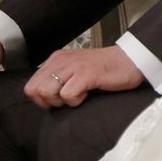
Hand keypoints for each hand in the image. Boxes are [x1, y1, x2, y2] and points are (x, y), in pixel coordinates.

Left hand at [24, 46, 143, 108]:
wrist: (130, 61)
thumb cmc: (103, 70)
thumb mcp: (74, 71)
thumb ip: (58, 79)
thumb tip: (43, 98)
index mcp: (57, 59)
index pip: (30, 86)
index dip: (41, 99)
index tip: (59, 99)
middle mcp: (62, 60)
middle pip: (35, 90)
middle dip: (49, 101)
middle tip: (68, 98)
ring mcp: (74, 66)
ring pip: (47, 91)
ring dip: (61, 100)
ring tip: (78, 95)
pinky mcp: (87, 73)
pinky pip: (68, 95)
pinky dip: (77, 100)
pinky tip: (88, 93)